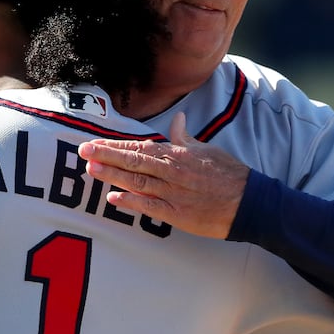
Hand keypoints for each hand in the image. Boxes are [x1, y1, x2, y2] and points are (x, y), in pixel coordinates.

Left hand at [78, 112, 249, 238]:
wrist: (250, 202)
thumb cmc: (228, 174)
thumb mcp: (207, 149)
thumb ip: (185, 137)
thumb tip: (177, 119)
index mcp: (178, 154)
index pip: (140, 147)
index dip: (115, 145)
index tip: (94, 143)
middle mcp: (173, 171)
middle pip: (134, 161)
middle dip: (106, 156)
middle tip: (83, 152)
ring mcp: (174, 193)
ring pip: (138, 181)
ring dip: (113, 175)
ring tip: (91, 170)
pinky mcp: (178, 214)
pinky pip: (150, 207)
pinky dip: (132, 201)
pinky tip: (113, 198)